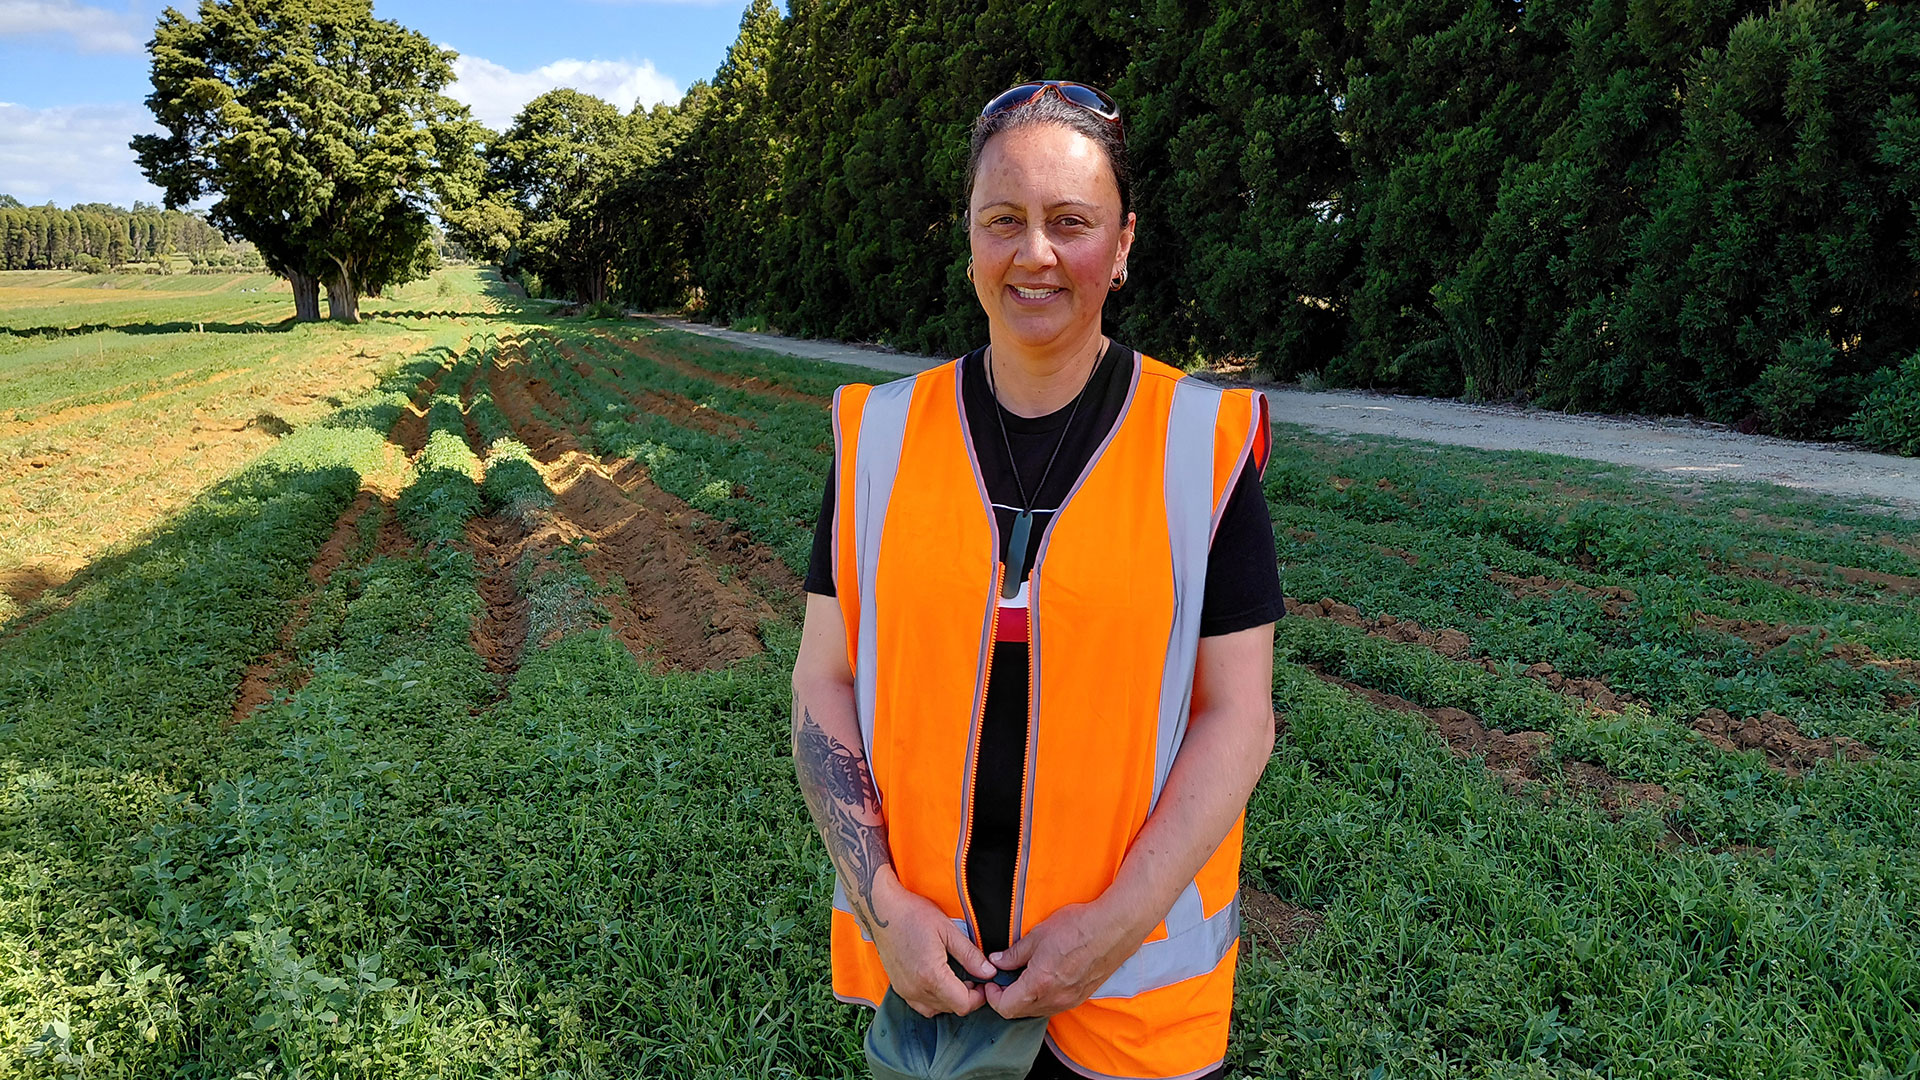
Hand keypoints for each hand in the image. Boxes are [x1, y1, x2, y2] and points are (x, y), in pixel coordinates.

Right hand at [870, 868, 997, 1017]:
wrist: (881, 909)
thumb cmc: (913, 914)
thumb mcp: (948, 930)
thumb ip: (970, 955)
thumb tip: (988, 972)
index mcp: (932, 976)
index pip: (962, 1005)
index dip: (978, 998)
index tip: (983, 983)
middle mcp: (916, 989)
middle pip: (951, 1009)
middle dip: (966, 997)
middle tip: (973, 976)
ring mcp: (905, 990)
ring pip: (936, 1010)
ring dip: (950, 999)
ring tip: (956, 978)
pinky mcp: (898, 987)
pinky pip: (921, 1005)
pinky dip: (934, 1000)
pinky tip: (939, 981)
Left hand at [982, 899, 1150, 1018]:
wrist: (1113, 929)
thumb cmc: (1077, 927)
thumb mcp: (1037, 935)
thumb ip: (1014, 953)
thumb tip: (997, 961)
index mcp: (1039, 984)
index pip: (1006, 1007)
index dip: (993, 997)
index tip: (992, 982)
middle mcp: (1054, 999)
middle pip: (1020, 1012)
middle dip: (1007, 999)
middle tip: (1004, 979)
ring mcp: (1070, 1001)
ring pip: (1038, 1011)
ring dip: (1026, 1000)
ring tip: (1023, 977)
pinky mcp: (1081, 997)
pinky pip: (1054, 1006)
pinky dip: (1043, 997)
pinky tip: (1045, 978)